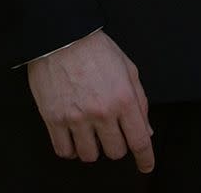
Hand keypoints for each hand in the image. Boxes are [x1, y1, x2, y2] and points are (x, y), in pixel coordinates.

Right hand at [27, 29, 154, 171]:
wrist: (62, 36)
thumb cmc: (95, 48)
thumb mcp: (128, 68)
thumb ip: (140, 100)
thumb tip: (146, 129)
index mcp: (123, 98)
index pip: (139, 139)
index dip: (145, 158)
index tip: (146, 165)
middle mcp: (102, 112)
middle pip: (116, 152)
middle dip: (117, 145)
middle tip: (112, 132)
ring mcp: (77, 118)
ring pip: (90, 156)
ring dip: (94, 148)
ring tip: (91, 133)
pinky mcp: (54, 120)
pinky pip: (64, 152)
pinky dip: (71, 150)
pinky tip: (74, 138)